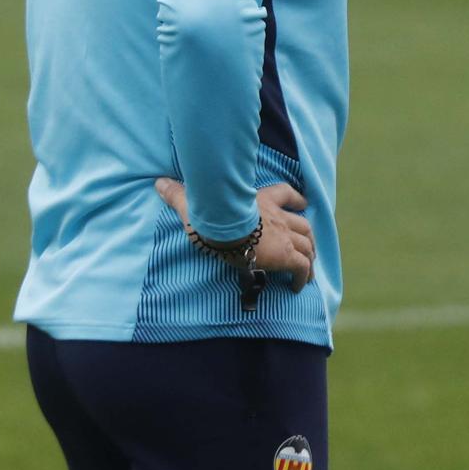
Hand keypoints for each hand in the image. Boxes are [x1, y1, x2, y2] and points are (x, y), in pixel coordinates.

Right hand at [154, 178, 315, 290]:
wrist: (224, 225)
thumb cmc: (211, 214)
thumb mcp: (194, 202)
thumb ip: (179, 193)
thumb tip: (159, 182)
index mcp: (262, 201)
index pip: (286, 194)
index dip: (297, 200)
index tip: (303, 204)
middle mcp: (279, 218)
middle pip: (303, 224)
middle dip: (307, 236)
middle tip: (307, 247)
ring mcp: (285, 237)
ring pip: (307, 246)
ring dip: (309, 257)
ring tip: (306, 271)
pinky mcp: (286, 256)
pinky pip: (301, 268)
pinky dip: (303, 277)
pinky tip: (298, 287)